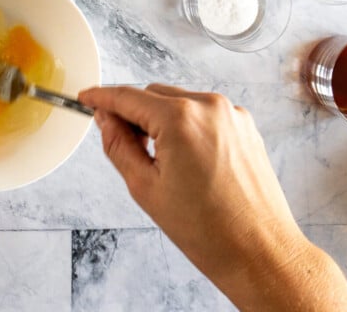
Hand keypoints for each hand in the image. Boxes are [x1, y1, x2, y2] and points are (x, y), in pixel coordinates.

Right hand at [79, 84, 346, 310]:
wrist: (259, 252)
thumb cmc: (209, 230)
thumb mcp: (145, 187)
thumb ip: (118, 144)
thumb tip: (106, 119)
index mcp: (181, 119)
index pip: (127, 97)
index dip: (101, 97)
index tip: (86, 98)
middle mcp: (209, 107)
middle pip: (153, 94)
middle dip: (133, 113)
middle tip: (121, 143)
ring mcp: (232, 114)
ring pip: (178, 101)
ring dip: (161, 120)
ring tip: (160, 162)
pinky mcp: (245, 126)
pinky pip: (203, 113)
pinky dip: (187, 126)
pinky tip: (185, 160)